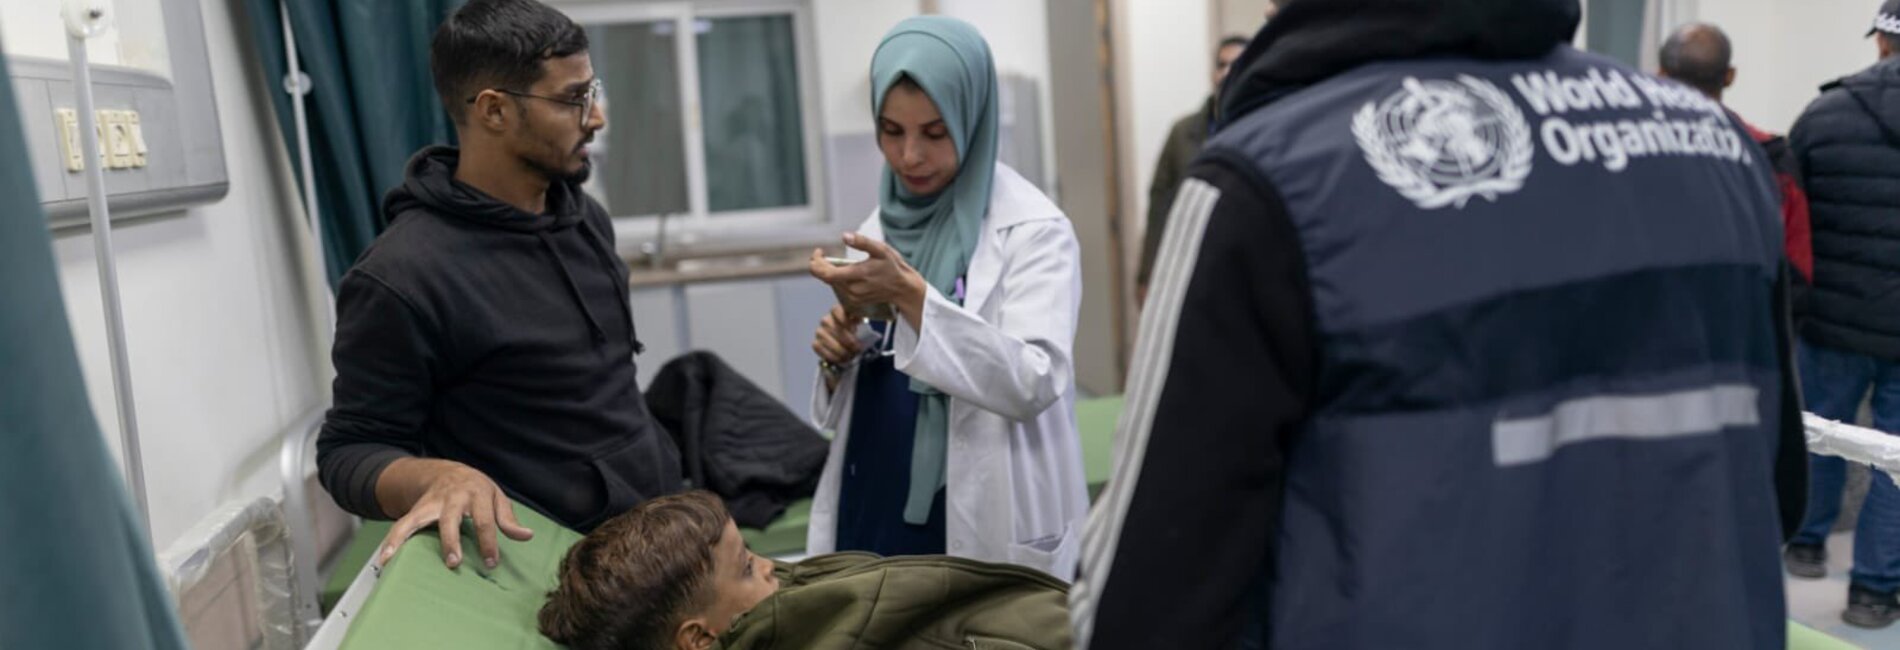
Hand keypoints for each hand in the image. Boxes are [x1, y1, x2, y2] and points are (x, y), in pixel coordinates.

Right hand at [375, 459, 534, 569]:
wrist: (445, 471)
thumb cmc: (476, 489)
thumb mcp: (496, 497)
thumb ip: (508, 518)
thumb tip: (526, 536)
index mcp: (477, 494)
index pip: (485, 520)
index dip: (489, 542)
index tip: (490, 562)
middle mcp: (452, 497)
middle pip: (450, 519)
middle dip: (451, 540)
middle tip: (453, 562)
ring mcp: (432, 503)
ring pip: (419, 519)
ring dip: (408, 539)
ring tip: (395, 560)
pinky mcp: (416, 509)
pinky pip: (401, 524)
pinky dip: (391, 541)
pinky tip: (383, 559)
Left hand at [808, 233, 928, 328]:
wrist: (903, 289)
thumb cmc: (893, 267)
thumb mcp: (881, 249)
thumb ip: (862, 242)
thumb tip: (844, 236)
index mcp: (856, 276)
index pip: (825, 273)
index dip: (816, 262)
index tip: (819, 251)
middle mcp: (852, 290)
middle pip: (825, 278)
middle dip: (820, 265)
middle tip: (821, 254)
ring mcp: (853, 297)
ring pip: (830, 284)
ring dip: (827, 272)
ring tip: (832, 261)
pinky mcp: (854, 301)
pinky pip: (838, 288)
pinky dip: (836, 279)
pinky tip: (842, 271)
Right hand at [813, 303, 862, 392]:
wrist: (848, 348)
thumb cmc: (857, 334)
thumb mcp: (863, 326)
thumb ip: (862, 321)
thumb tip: (867, 317)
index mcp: (839, 312)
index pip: (836, 310)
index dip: (844, 319)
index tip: (854, 329)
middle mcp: (827, 320)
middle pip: (832, 326)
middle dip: (846, 340)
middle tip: (857, 348)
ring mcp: (820, 331)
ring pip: (825, 338)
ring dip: (839, 349)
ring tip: (850, 356)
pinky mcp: (816, 343)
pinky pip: (819, 348)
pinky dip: (831, 355)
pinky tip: (840, 358)